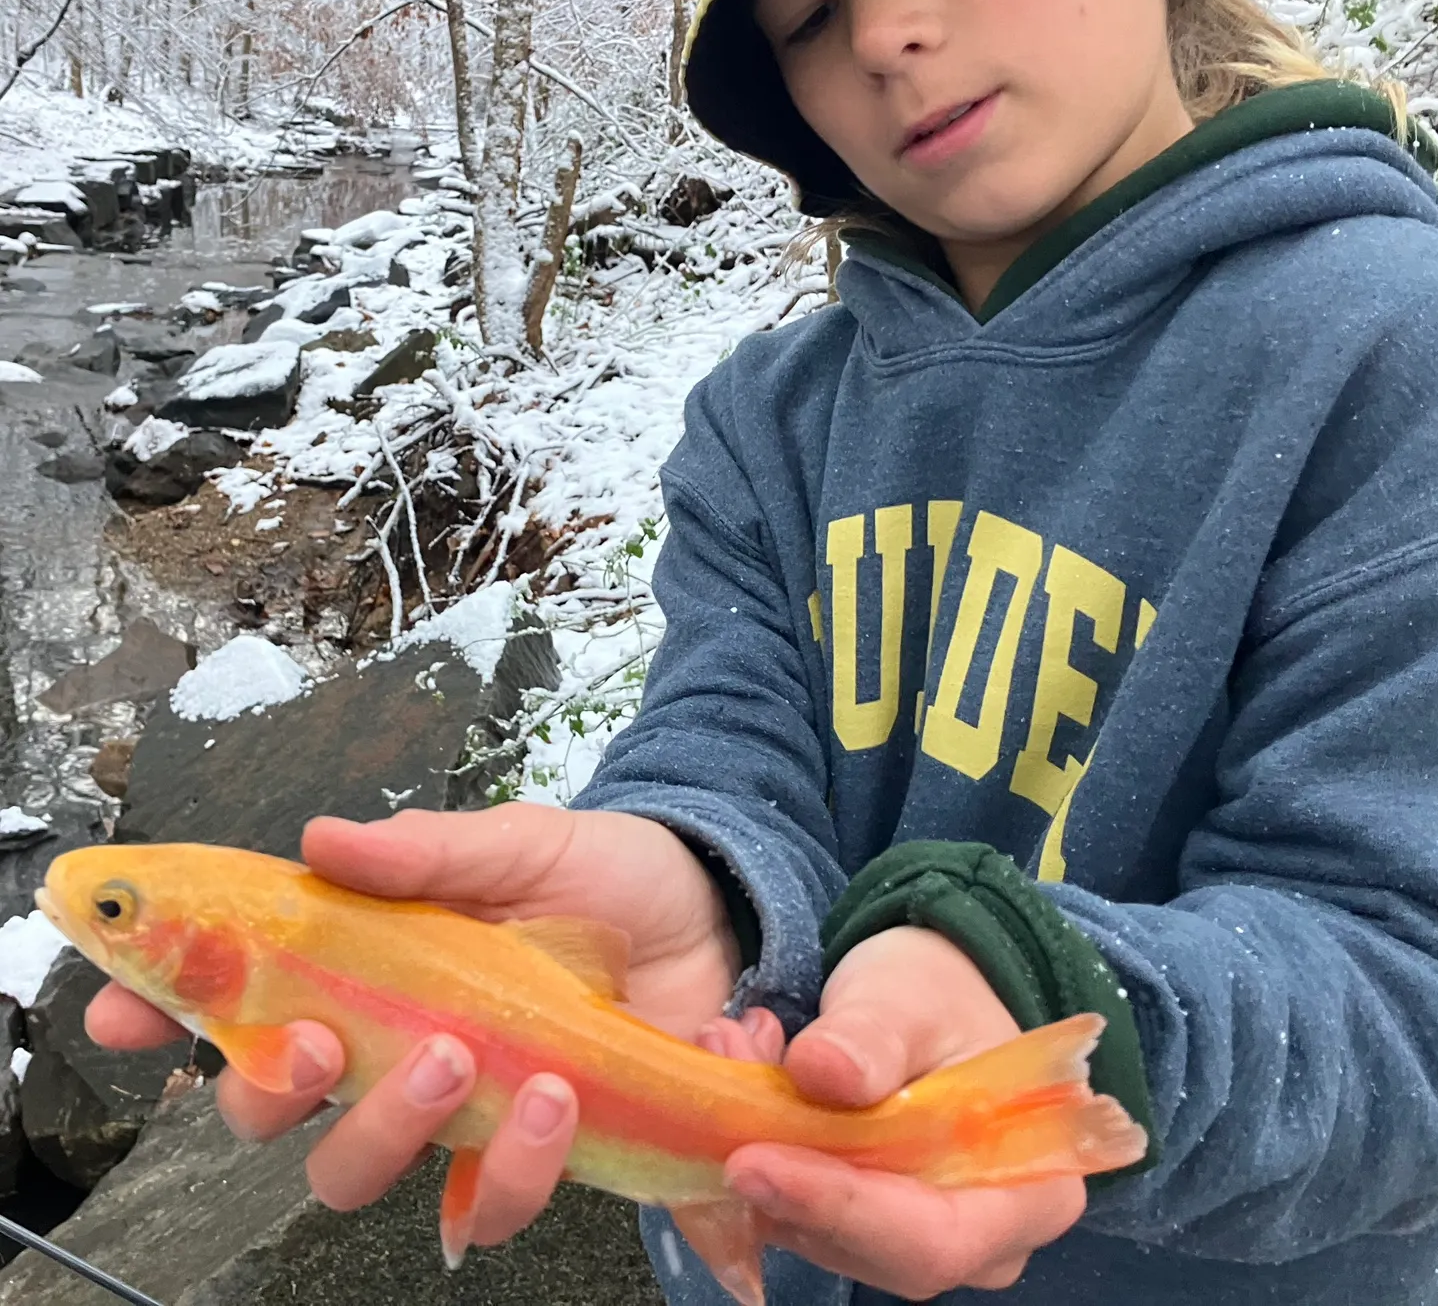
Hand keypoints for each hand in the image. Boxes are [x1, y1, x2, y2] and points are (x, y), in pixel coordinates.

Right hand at [86, 802, 741, 1247]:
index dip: (162, 1014)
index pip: (242, 1000)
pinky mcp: (528, 1149)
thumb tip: (325, 840)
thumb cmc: (602, 873)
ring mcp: (456, 1106)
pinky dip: (523, 1164)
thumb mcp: (520, 843)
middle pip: (280, 1114)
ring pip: (363, 1170)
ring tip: (490, 1067)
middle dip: (282, 1094)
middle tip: (339, 1043)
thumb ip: (428, 852)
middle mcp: (392, 1043)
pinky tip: (569, 1093)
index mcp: (373, 963)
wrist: (710, 912)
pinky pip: (487, 1204)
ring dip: (402, 1133)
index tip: (121, 1011)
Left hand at [697, 926, 1084, 1298]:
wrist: (926, 1001)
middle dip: (788, 1178)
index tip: (755, 1162)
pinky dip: (759, 1156)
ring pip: (822, 1233)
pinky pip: (800, 1215)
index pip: (931, 1236)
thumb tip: (821, 1070)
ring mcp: (917, 1239)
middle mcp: (982, 1239)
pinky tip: (735, 1087)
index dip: (840, 1208)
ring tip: (729, 1056)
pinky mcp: (862, 1229)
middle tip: (723, 1095)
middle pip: (871, 1247)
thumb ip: (872, 1036)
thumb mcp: (911, 996)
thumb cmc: (939, 997)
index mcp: (1028, 1192)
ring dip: (762, 1157)